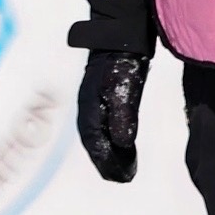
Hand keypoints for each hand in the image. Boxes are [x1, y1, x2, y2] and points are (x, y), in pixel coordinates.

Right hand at [75, 48, 146, 183]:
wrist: (118, 36)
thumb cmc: (121, 62)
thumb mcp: (124, 88)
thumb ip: (123, 116)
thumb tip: (122, 143)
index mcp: (90, 110)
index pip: (96, 144)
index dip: (108, 163)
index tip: (124, 178)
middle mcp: (88, 110)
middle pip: (96, 144)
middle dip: (109, 163)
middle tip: (125, 178)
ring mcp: (94, 105)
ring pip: (99, 137)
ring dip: (111, 154)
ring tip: (126, 169)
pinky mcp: (104, 99)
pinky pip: (105, 128)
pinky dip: (114, 141)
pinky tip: (124, 146)